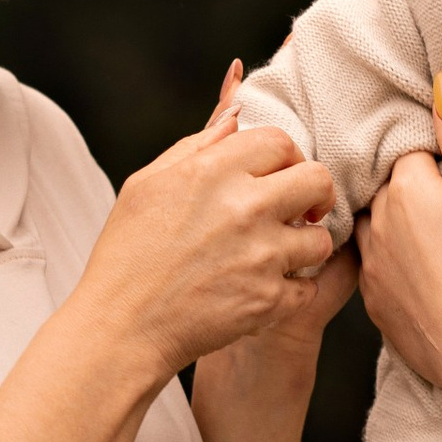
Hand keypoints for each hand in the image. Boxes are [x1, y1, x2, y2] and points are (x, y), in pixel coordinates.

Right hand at [76, 65, 338, 385]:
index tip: (278, 174)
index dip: (284, 156)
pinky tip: (263, 289)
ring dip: (304, 245)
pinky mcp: (270, 301)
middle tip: (299, 208)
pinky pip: (308, 286)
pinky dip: (291, 291)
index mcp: (213, 172)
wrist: (121, 329)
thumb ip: (197, 145)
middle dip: (314, 193)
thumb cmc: (127, 256)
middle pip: (318, 180)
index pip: (280, 141)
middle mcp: (244, 208)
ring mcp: (262, 257)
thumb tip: (236, 113)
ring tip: (276, 254)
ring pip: (320, 238)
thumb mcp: (148, 184)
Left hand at [355, 85, 441, 404]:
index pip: (409, 150)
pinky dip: (398, 265)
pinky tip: (426, 274)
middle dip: (414, 188)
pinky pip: (380, 268)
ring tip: (437, 238)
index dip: (435, 155)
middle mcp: (375, 222)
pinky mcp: (376, 303)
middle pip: (389, 186)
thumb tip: (440, 84)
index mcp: (404, 188)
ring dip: (401, 225)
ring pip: (379, 226)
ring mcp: (371, 265)